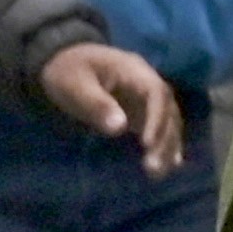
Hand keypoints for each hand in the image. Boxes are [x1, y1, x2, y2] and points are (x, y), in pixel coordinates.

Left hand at [36, 42, 183, 175]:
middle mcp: (148, 83)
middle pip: (168, 110)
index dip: (157, 118)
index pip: (157, 93)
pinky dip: (166, 144)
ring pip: (169, 121)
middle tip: (152, 166)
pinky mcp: (141, 111)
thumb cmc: (67, 70)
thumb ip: (96, 103)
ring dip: (167, 146)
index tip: (147, 143)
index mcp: (135, 70)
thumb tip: (119, 128)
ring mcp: (146, 98)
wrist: (62, 60)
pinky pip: (160, 127)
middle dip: (164, 139)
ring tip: (158, 172)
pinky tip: (170, 164)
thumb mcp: (74, 83)